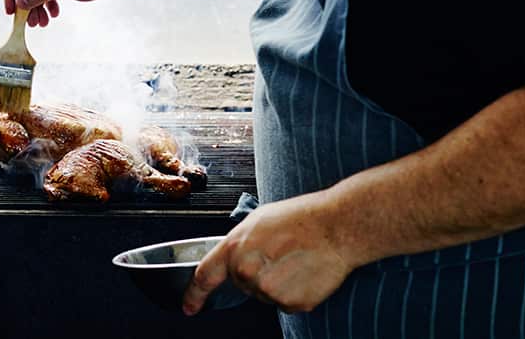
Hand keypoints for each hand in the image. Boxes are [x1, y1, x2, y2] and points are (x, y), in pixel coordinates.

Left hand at [182, 191, 355, 315]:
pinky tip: (303, 272)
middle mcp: (247, 272)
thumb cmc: (300, 218)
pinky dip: (293, 291)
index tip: (188, 307)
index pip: (205, 276)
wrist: (335, 227)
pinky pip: (285, 303)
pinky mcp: (291, 304)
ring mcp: (268, 291)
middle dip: (255, 272)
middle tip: (277, 253)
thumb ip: (239, 243)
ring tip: (293, 259)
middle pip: (242, 284)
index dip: (194, 295)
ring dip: (275, 282)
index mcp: (234, 248)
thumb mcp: (257, 221)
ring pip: (264, 294)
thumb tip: (234, 257)